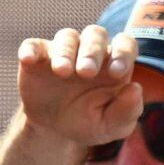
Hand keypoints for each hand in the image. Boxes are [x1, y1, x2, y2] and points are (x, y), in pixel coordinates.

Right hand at [13, 25, 144, 147]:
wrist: (52, 129)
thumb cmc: (88, 122)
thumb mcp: (111, 125)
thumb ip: (127, 111)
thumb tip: (135, 87)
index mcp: (113, 63)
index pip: (125, 44)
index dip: (123, 52)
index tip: (117, 72)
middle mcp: (89, 52)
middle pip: (95, 34)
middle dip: (92, 51)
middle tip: (86, 72)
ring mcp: (62, 52)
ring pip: (67, 36)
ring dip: (66, 52)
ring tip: (62, 72)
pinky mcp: (36, 58)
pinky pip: (33, 45)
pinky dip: (30, 50)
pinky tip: (29, 59)